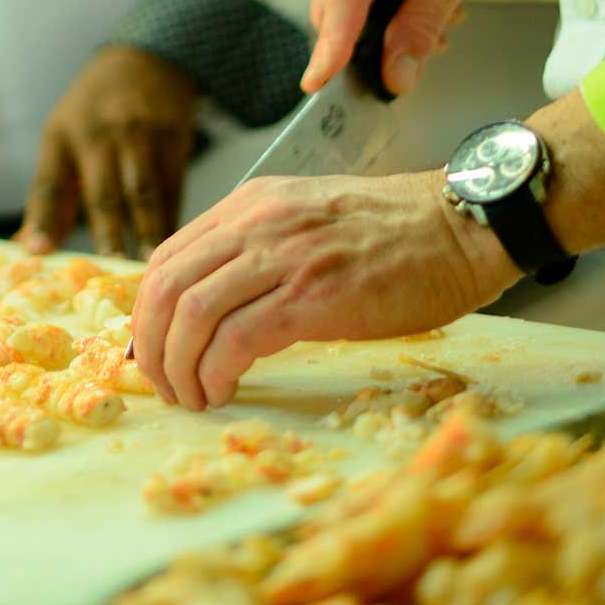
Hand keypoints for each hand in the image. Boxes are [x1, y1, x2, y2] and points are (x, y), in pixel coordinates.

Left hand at [15, 45, 197, 259]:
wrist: (146, 61)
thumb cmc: (93, 111)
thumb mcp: (62, 138)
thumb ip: (50, 196)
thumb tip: (31, 250)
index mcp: (63, 135)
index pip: (50, 182)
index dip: (44, 218)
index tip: (41, 253)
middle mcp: (99, 134)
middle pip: (103, 193)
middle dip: (108, 235)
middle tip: (111, 274)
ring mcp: (139, 135)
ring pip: (143, 193)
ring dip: (146, 233)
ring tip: (148, 269)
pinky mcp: (174, 139)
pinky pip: (173, 188)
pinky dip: (171, 219)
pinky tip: (173, 247)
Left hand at [130, 169, 518, 410]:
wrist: (458, 226)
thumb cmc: (392, 233)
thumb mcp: (305, 220)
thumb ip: (257, 249)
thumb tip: (210, 305)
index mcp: (250, 205)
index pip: (167, 258)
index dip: (146, 313)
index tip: (152, 352)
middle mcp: (257, 223)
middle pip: (167, 287)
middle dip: (151, 347)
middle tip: (164, 387)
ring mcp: (285, 258)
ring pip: (193, 315)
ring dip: (179, 368)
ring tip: (194, 398)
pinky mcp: (316, 297)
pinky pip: (238, 339)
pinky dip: (217, 373)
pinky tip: (225, 392)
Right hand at [301, 0, 529, 97]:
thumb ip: (422, 23)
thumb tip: (394, 78)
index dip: (331, 43)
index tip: (317, 82)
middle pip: (336, 2)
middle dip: (369, 39)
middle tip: (426, 51)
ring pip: (345, 2)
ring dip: (383, 26)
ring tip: (438, 24)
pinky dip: (386, 11)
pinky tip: (426, 9)